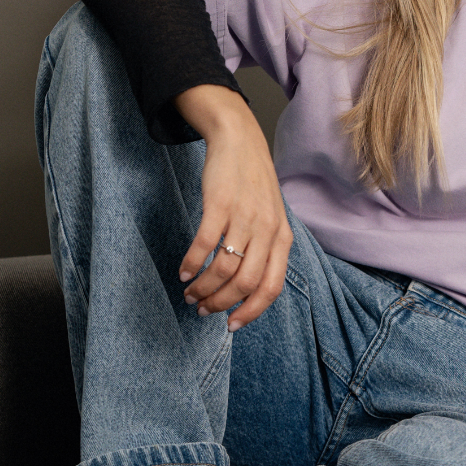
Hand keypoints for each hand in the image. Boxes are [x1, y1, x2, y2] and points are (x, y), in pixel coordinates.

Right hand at [175, 84, 293, 331]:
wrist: (240, 140)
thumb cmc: (253, 185)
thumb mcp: (272, 218)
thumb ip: (266, 250)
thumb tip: (249, 290)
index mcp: (282, 238)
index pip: (271, 287)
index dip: (251, 311)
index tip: (231, 325)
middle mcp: (267, 230)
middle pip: (246, 283)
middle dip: (221, 303)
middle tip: (202, 309)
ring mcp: (244, 217)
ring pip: (224, 268)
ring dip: (203, 287)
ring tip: (189, 292)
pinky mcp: (220, 204)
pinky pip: (204, 244)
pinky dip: (191, 263)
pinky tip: (183, 271)